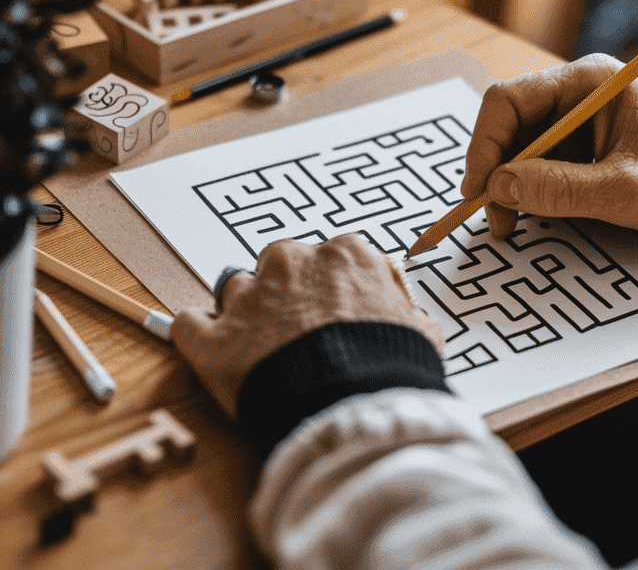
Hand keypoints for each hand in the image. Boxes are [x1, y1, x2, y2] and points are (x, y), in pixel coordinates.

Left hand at [171, 234, 443, 417]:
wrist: (353, 409)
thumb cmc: (391, 371)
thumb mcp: (420, 332)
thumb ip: (405, 310)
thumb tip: (410, 315)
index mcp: (344, 255)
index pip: (330, 258)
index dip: (330, 287)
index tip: (332, 309)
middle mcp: (292, 263)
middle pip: (279, 264)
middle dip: (284, 290)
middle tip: (298, 329)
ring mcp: (249, 296)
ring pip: (236, 290)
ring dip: (244, 314)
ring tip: (262, 352)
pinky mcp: (213, 336)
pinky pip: (190, 325)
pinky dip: (199, 337)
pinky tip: (215, 353)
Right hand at [461, 53, 637, 236]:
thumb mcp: (627, 188)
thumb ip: (563, 188)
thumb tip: (499, 188)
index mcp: (585, 82)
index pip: (508, 101)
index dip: (485, 144)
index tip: (478, 188)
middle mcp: (572, 94)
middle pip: (507, 126)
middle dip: (494, 172)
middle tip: (493, 216)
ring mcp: (572, 120)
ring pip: (516, 149)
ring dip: (506, 187)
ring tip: (510, 224)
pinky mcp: (576, 146)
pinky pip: (536, 164)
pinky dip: (526, 191)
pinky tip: (532, 214)